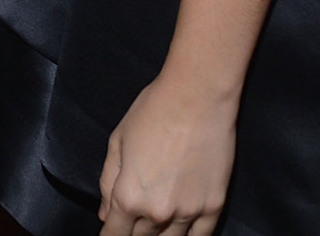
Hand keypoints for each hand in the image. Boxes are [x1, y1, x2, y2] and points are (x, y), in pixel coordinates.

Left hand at [99, 74, 236, 235]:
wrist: (197, 98)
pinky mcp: (213, 206)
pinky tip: (181, 232)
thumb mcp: (117, 142)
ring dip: (159, 235)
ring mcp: (188, 212)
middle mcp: (157, 212)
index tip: (110, 232)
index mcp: (128, 196)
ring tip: (156, 226)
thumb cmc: (152, 112)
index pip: (114, 234)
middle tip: (133, 221)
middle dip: (133, 232)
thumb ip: (108, 183)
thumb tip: (106, 215)